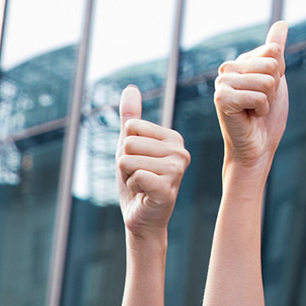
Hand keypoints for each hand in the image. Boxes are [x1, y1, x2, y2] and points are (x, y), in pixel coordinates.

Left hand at [117, 85, 189, 243]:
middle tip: (139, 177)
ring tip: (142, 186)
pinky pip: (134, 176)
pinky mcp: (168, 187)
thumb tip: (129, 88)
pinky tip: (145, 194)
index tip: (138, 163)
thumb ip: (131, 117)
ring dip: (128, 177)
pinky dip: (132, 187)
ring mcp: (176, 169)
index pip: (131, 127)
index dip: (126, 148)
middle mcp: (180, 150)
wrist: (143, 218)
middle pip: (128, 143)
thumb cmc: (137, 182)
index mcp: (173, 137)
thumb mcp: (130, 147)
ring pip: (127, 160)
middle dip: (125, 163)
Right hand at [214, 21, 288, 174]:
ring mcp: (221, 83)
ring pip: (267, 81)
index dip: (278, 75)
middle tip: (260, 104)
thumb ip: (275, 51)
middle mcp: (227, 69)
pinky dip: (261, 110)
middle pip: (272, 65)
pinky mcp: (222, 99)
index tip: (266, 91)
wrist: (258, 147)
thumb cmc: (267, 117)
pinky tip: (249, 117)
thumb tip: (282, 23)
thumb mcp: (276, 79)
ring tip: (254, 111)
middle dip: (274, 89)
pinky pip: (259, 96)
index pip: (274, 52)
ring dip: (268, 101)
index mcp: (239, 62)